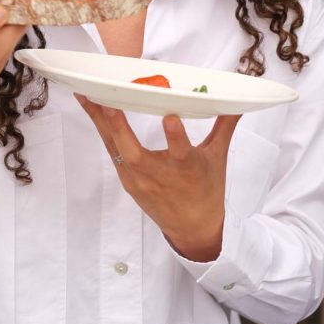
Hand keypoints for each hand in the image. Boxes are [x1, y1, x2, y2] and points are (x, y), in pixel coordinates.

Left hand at [76, 97, 240, 261]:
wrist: (193, 228)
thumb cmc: (206, 190)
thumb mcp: (218, 158)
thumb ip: (224, 126)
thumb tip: (238, 102)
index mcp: (186, 169)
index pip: (181, 152)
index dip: (175, 136)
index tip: (170, 118)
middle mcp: (158, 175)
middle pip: (133, 150)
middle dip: (118, 126)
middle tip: (107, 101)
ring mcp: (138, 179)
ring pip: (115, 147)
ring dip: (100, 121)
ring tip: (85, 96)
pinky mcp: (127, 180)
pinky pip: (112, 150)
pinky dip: (103, 130)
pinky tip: (93, 111)